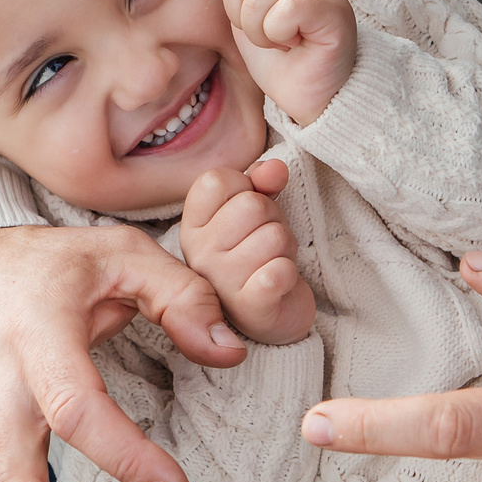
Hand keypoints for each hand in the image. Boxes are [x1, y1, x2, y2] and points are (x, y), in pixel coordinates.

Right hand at [181, 159, 315, 345]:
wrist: (273, 313)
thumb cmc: (258, 253)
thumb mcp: (256, 210)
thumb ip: (261, 181)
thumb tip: (275, 169)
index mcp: (192, 226)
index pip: (217, 181)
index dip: (245, 187)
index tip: (246, 214)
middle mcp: (199, 254)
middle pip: (251, 205)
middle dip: (272, 219)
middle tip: (266, 242)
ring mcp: (221, 283)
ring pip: (274, 236)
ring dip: (285, 248)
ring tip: (272, 262)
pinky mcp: (250, 308)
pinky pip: (279, 272)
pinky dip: (288, 273)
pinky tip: (279, 283)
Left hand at [207, 0, 358, 124]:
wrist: (309, 97)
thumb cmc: (277, 57)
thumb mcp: (240, 14)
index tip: (241, 14)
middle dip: (239, 16)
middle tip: (265, 33)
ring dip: (260, 31)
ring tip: (280, 40)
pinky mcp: (334, 9)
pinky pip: (285, 11)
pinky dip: (278, 35)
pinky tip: (294, 43)